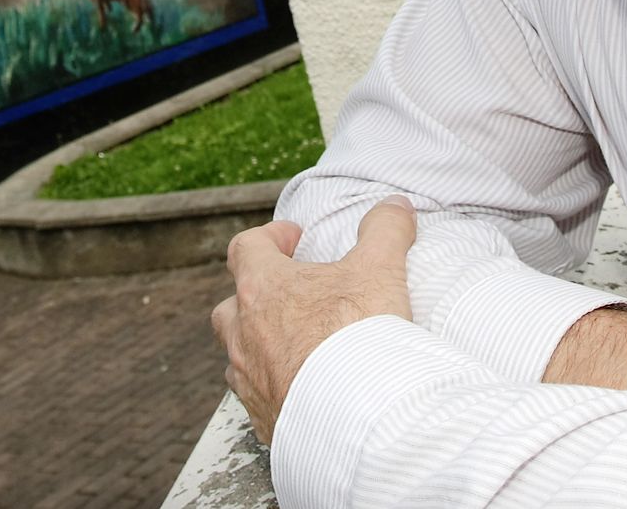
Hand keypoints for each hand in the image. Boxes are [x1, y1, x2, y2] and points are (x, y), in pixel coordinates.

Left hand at [212, 196, 414, 444]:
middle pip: (230, 306)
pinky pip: (258, 400)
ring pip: (238, 356)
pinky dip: (273, 390)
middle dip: (253, 297)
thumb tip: (396, 205)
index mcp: (262, 289)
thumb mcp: (380, 268)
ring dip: (258, 347)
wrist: (357, 418)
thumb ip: (385, 230)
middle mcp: (244, 334)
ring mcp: (250, 380)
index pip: (246, 248)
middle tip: (288, 295)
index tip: (292, 236)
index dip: (268, 237)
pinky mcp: (264, 420)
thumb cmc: (359, 336)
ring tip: (293, 346)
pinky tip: (302, 392)